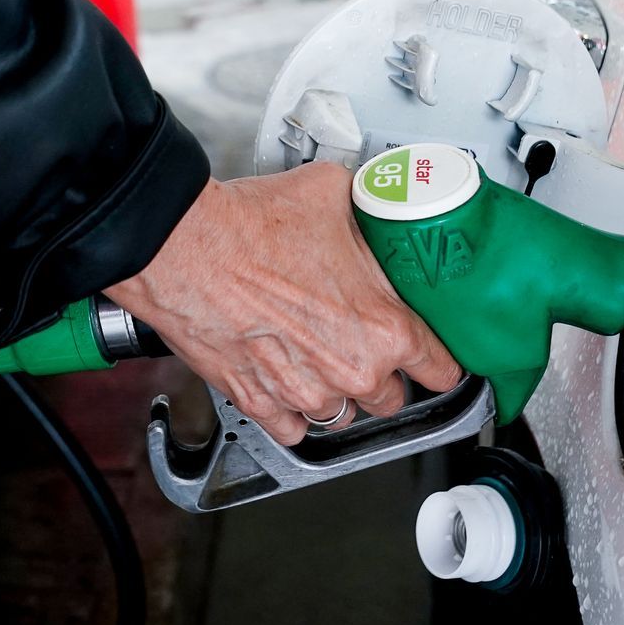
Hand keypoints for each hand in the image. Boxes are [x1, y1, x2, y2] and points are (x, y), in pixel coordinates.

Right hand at [107, 162, 461, 444]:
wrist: (181, 246)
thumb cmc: (249, 226)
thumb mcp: (333, 195)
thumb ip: (366, 214)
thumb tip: (375, 206)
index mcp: (384, 328)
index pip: (442, 369)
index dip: (441, 359)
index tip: (434, 356)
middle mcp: (351, 370)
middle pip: (393, 398)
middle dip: (383, 371)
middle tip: (362, 337)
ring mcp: (305, 393)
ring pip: (342, 413)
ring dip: (336, 389)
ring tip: (317, 351)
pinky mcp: (259, 403)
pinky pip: (293, 429)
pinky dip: (291, 409)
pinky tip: (286, 374)